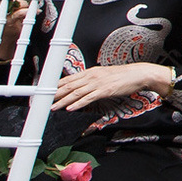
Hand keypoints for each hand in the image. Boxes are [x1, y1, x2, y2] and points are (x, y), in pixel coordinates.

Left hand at [50, 61, 172, 110]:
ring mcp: (98, 83)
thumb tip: (80, 87)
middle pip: (69, 86)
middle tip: (42, 100)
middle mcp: (91, 76)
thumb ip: (91, 80)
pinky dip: (78, 103)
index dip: (55, 86)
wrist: (138, 74)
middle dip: (54, 94)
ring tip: (52, 107)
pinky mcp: (105, 90)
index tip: (45, 92)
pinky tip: (70, 108)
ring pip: (76, 93)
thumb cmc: (122, 76)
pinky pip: (88, 98)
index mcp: (90, 72)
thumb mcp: (103, 75)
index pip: (68, 79)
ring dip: (62, 101)